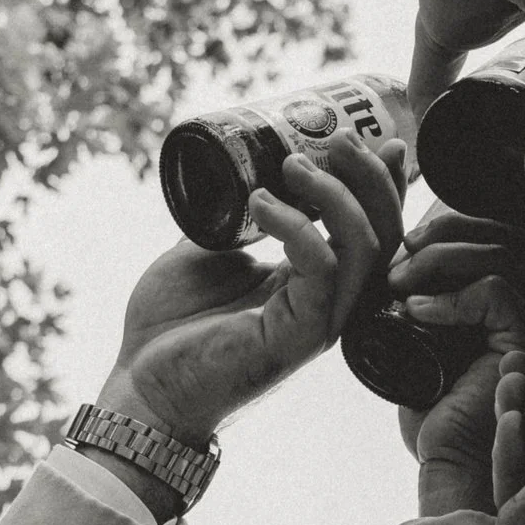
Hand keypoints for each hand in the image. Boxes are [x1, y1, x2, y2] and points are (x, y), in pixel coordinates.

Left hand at [107, 134, 402, 445]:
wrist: (139, 385)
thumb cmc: (170, 328)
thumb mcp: (207, 251)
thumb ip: (237, 218)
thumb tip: (244, 169)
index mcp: (314, 283)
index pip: (371, 231)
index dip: (381, 184)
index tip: (367, 139)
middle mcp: (327, 303)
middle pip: (384, 236)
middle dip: (370, 179)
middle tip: (337, 139)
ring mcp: (317, 323)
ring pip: (366, 250)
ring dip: (337, 196)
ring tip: (295, 165)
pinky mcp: (296, 337)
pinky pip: (321, 271)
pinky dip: (299, 228)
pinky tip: (263, 204)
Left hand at [394, 209, 524, 516]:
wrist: (445, 461)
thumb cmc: (432, 403)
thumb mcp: (423, 328)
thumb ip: (430, 282)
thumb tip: (410, 235)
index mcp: (523, 291)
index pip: (510, 222)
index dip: (460, 216)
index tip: (409, 239)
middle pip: (511, 226)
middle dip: (446, 229)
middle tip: (401, 254)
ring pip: (502, 252)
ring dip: (440, 260)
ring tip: (400, 284)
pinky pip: (497, 292)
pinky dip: (450, 296)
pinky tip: (418, 313)